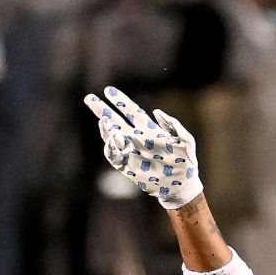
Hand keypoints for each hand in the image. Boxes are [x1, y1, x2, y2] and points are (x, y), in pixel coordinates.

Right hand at [84, 86, 203, 208]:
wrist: (180, 184)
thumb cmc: (186, 161)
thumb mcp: (186, 140)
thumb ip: (173, 125)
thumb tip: (156, 111)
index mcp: (150, 130)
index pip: (132, 111)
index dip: (120, 101)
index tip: (108, 90)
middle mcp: (136, 138)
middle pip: (116, 120)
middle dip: (102, 109)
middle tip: (89, 98)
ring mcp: (129, 151)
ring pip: (111, 136)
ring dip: (106, 128)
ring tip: (105, 120)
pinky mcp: (125, 165)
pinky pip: (112, 155)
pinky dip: (110, 147)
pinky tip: (112, 140)